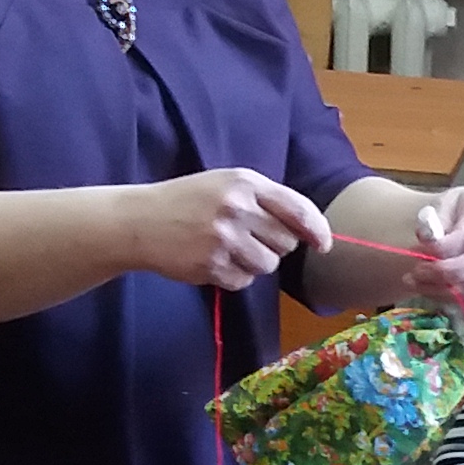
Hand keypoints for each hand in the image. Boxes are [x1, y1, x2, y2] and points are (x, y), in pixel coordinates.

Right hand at [124, 167, 331, 289]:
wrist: (139, 220)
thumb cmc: (189, 201)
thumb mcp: (227, 184)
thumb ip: (266, 200)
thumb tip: (309, 230)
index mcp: (245, 183)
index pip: (297, 208)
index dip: (317, 230)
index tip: (324, 245)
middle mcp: (237, 208)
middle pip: (286, 241)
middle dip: (274, 245)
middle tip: (247, 238)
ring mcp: (223, 237)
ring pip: (268, 265)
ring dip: (255, 263)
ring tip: (229, 249)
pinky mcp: (210, 264)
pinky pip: (243, 281)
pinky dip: (233, 276)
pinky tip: (212, 260)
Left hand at [407, 184, 463, 304]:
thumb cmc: (454, 209)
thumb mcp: (442, 202)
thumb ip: (434, 217)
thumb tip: (426, 237)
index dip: (441, 248)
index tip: (417, 247)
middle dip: (443, 272)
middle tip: (416, 271)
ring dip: (439, 287)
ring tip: (411, 280)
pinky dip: (441, 294)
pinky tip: (422, 287)